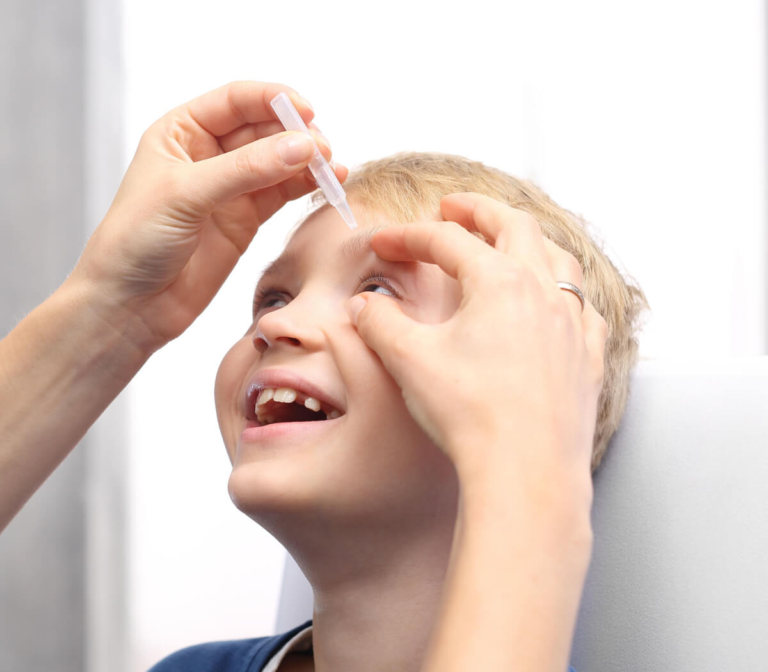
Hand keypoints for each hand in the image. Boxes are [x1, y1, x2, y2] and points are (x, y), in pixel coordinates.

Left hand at [72, 81, 345, 352]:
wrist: (128, 307)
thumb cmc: (133, 243)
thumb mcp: (185, 195)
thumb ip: (244, 169)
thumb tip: (300, 146)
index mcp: (179, 132)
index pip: (235, 101)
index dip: (273, 100)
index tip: (306, 111)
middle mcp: (206, 155)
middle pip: (263, 128)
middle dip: (296, 134)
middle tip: (322, 149)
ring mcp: (228, 188)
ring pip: (278, 161)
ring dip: (307, 160)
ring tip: (332, 168)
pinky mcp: (244, 221)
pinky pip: (283, 193)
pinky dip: (307, 187)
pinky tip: (329, 184)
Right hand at [347, 193, 606, 488]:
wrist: (525, 471)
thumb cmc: (471, 415)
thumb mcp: (408, 360)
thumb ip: (380, 323)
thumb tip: (364, 305)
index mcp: (500, 282)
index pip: (447, 240)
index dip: (409, 235)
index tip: (383, 241)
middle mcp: (543, 293)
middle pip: (514, 227)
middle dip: (478, 210)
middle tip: (453, 206)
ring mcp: (573, 325)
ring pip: (558, 259)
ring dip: (528, 241)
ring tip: (508, 241)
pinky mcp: (588, 360)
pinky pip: (583, 309)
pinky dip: (562, 292)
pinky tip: (552, 305)